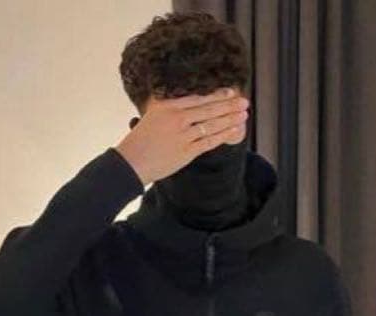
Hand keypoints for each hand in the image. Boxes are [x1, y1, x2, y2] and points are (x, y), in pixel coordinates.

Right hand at [115, 86, 249, 186]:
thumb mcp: (151, 115)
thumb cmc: (140, 141)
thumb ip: (167, 106)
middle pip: (208, 109)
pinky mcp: (186, 152)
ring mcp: (182, 135)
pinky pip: (210, 141)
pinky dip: (224, 135)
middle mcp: (177, 118)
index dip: (216, 95)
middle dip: (229, 105)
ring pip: (212, 124)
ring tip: (243, 114)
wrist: (131, 162)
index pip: (198, 98)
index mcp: (168, 106)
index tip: (229, 92)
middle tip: (244, 101)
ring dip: (230, 119)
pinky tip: (234, 131)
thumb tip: (181, 100)